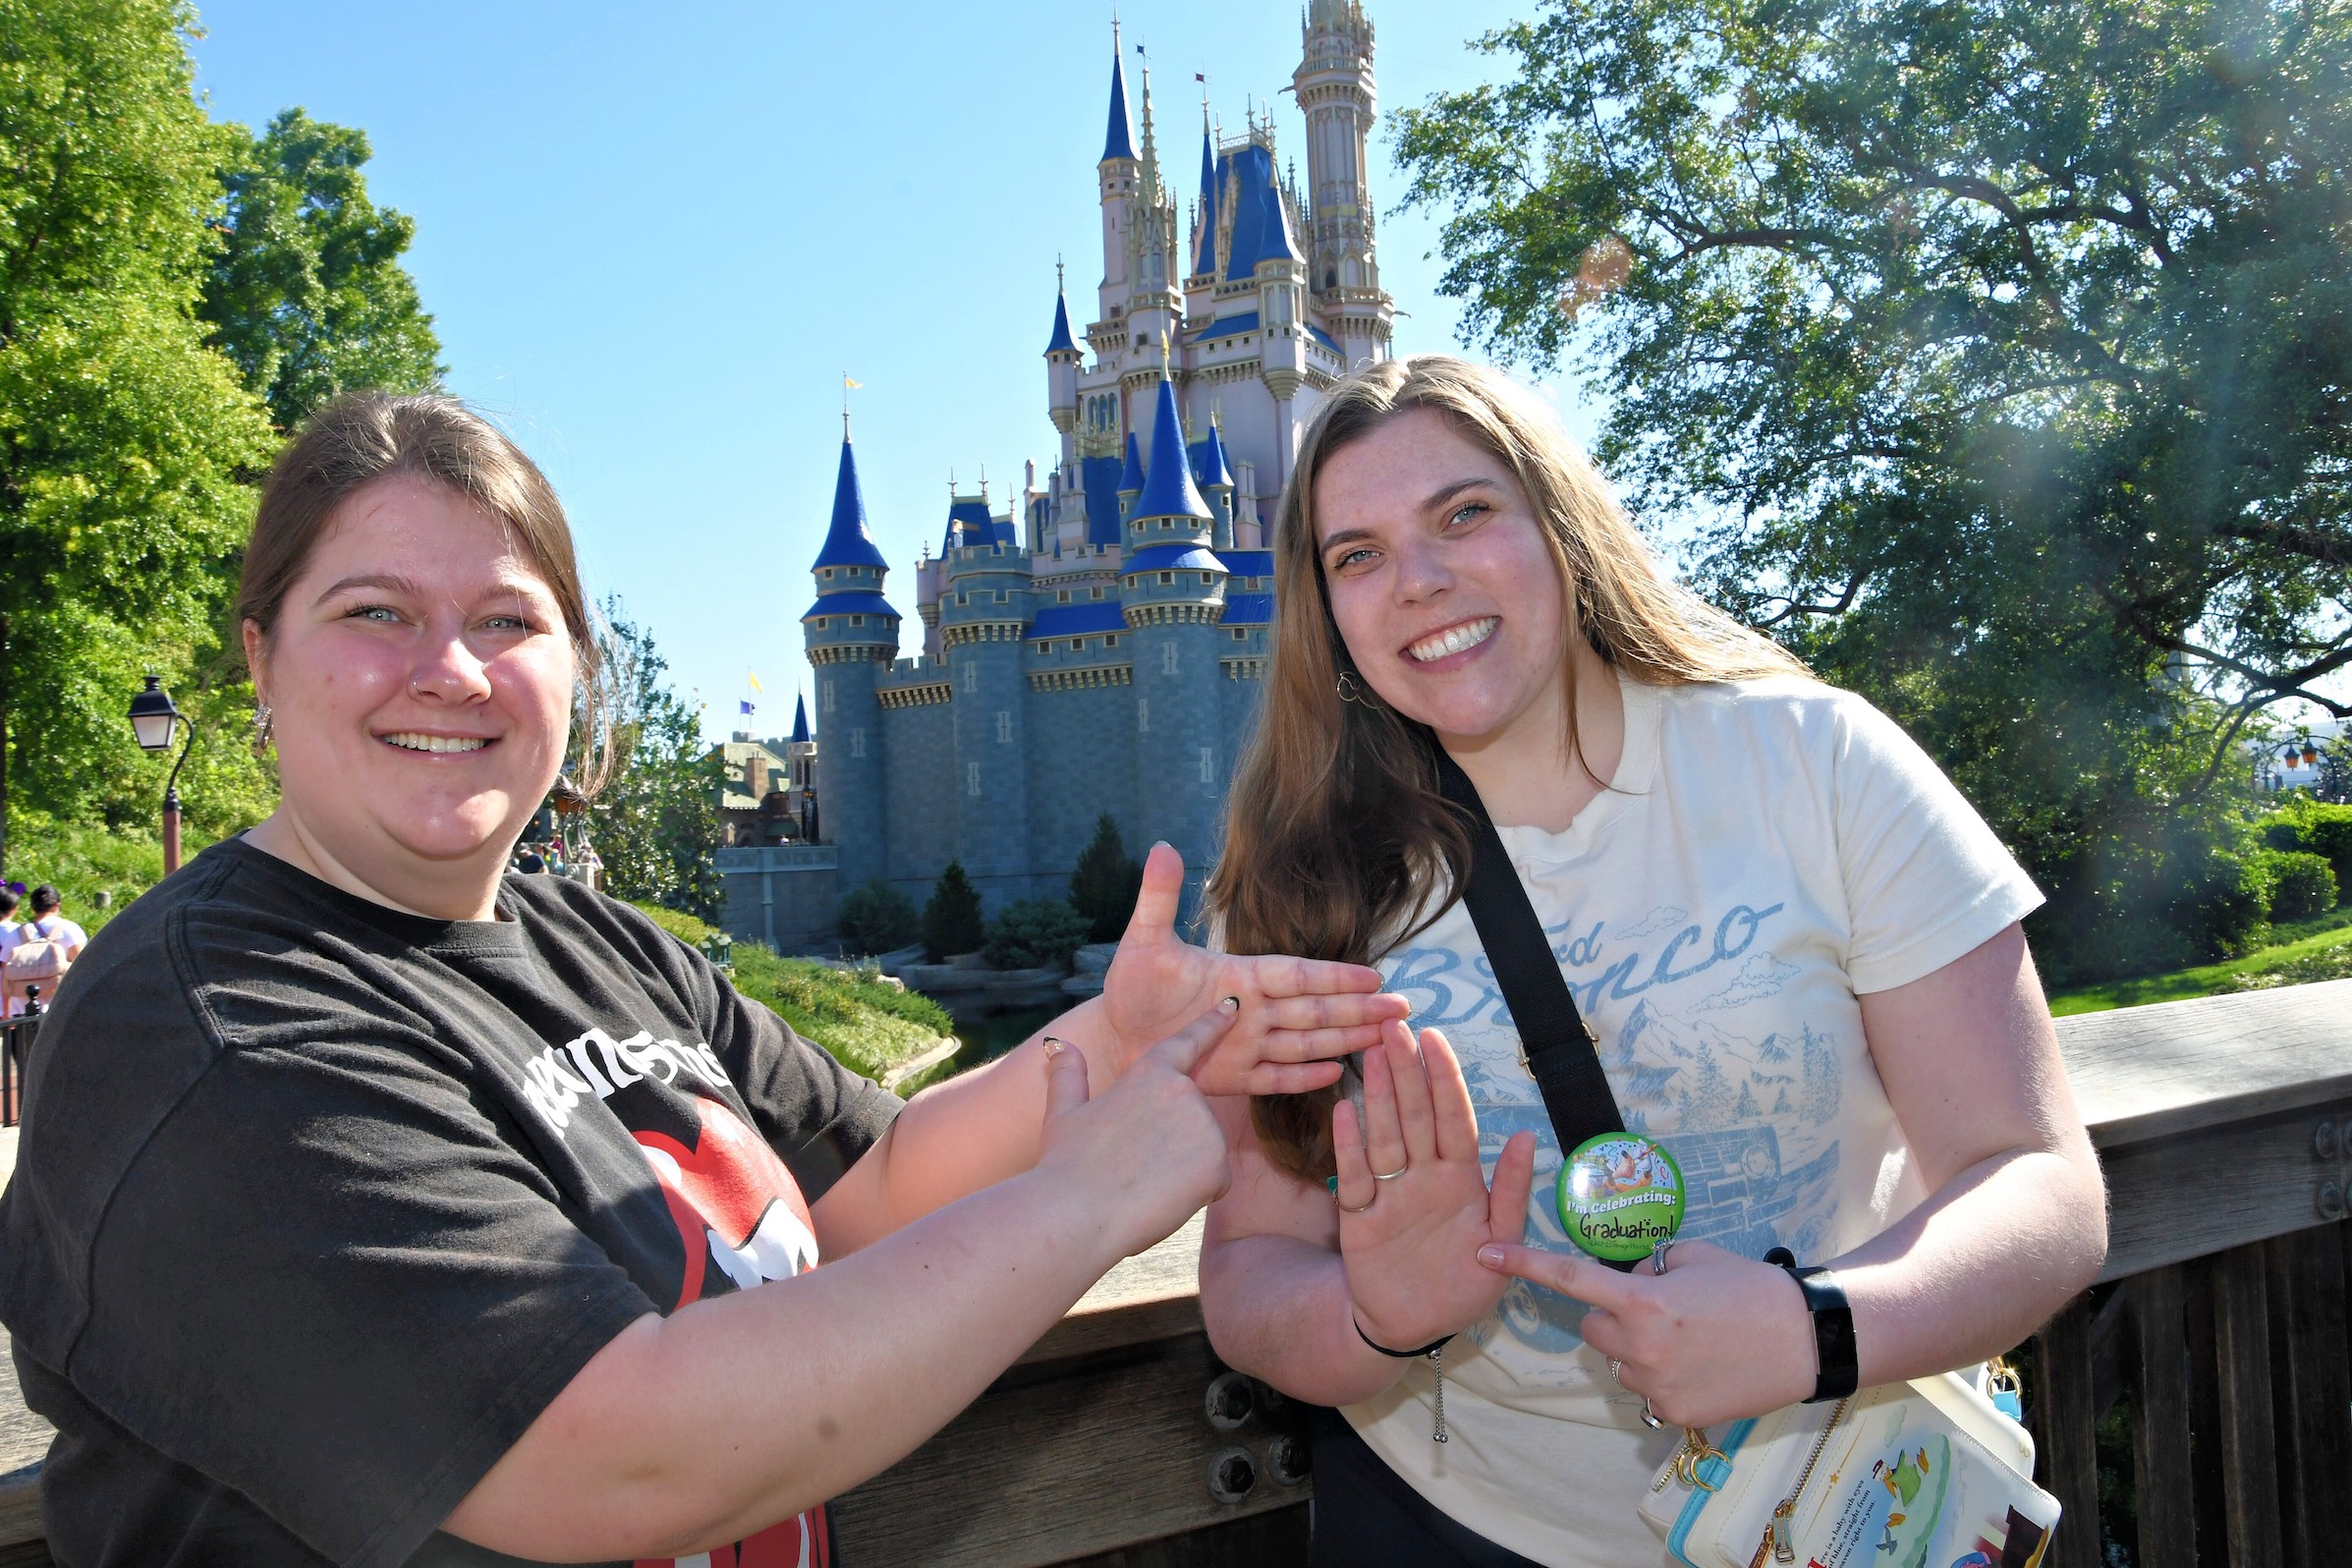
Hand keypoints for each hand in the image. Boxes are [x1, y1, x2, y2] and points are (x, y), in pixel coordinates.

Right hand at [1037, 999, 1238, 1256]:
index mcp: (1150, 1074)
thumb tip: (1057, 1046)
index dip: (1212, 1023)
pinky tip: (1161, 1197)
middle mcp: (1185, 1093)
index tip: (1235, 1005)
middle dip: (1173, 1143)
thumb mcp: (1062, 1113)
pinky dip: (1195, 1195)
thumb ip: (1068, 1076)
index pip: (1188, 1042)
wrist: (1076, 1213)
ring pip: (1206, 1153)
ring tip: (1143, 1181)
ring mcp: (1204, 1128)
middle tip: (1134, 1163)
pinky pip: (1216, 1182)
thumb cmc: (1066, 1164)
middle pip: (1194, 1119)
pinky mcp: (1217, 1165)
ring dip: (1183, 1171)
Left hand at [1102, 843, 1408, 1095]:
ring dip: (1343, 1040)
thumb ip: (1159, 897)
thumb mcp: (1143, 939)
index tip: (1372, 977)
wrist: (1112, 1035)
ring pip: (1304, 1043)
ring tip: (1384, 1039)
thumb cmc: (1132, 985)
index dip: (1332, 976)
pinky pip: (1274, 1078)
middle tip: (1402, 1009)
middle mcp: (1251, 1010)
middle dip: (1357, 1010)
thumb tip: (1162, 847)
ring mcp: (1245, 1044)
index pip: (1295, 975)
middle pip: (1313, 1009)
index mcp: (1239, 975)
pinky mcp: (1232, 1077)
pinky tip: (1338, 1075)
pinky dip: (1303, 1078)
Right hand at [1336, 1021, 1536, 1353]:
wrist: (1414, 1325)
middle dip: (1406, 1071)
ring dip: (1379, 1096)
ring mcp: (1391, 1192)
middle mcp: (1424, 1175)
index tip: (1434, 1038)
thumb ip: (1513, 1193)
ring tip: (1370, 1054)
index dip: (1445, 1079)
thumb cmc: (1464, 1284)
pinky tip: (1345, 1110)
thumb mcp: (1502, 1244)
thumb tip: (1528, 1136)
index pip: (1455, 1119)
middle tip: (1393, 1027)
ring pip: (1385, 1135)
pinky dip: (1349, 1144)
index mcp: (1461, 1178)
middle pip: (1416, 1116)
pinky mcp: (1361, 1216)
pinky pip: (1356, 1175)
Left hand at [1474, 1237, 1816, 1425]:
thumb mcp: (1696, 1257)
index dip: (1524, 1263)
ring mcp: (1656, 1385)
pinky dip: (1664, 1375)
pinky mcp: (1676, 1413)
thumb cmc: (1752, 1289)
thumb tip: (1630, 1280)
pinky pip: (1647, 1388)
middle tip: (1659, 1308)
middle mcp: (1642, 1347)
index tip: (1485, 1253)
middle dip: (1614, 1315)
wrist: (1806, 1338)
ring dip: (1638, 1348)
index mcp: (1644, 1302)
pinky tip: (1701, 1364)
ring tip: (1690, 1338)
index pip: (1570, 1280)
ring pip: (1619, 1360)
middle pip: (1594, 1327)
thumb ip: (1650, 1268)